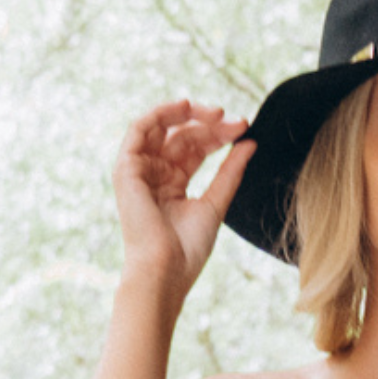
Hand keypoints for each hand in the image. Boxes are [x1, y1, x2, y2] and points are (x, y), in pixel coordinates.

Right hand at [113, 99, 254, 298]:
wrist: (164, 271)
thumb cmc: (187, 250)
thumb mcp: (215, 204)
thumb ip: (230, 172)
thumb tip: (250, 142)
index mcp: (173, 184)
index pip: (195, 149)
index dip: (219, 135)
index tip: (244, 129)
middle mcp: (155, 174)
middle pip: (183, 136)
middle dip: (211, 125)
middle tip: (238, 122)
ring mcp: (139, 170)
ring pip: (163, 127)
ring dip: (189, 114)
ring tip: (218, 113)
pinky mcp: (127, 168)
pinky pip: (140, 128)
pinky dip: (161, 113)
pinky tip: (185, 107)